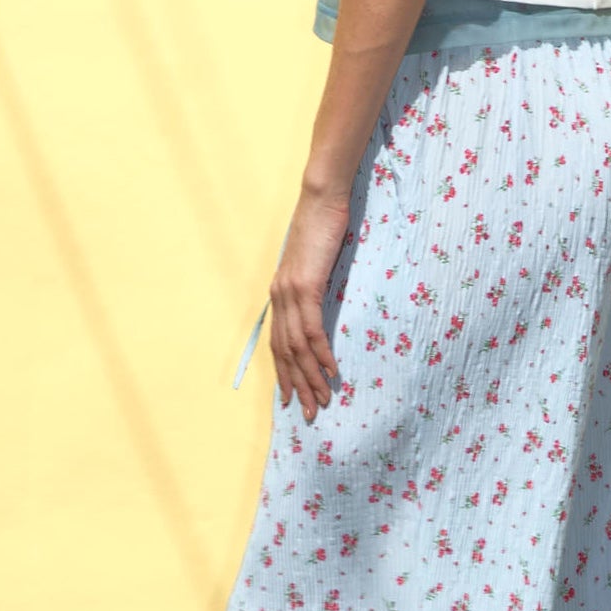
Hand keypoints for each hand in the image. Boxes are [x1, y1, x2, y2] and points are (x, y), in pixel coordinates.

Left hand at [269, 186, 349, 422]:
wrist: (322, 198)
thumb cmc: (323, 227)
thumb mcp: (316, 263)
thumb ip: (314, 286)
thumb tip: (322, 306)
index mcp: (280, 294)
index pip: (278, 344)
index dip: (285, 374)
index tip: (293, 398)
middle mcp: (279, 296)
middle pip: (285, 353)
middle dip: (298, 386)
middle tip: (310, 412)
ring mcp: (290, 293)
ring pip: (297, 347)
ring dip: (312, 377)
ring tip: (323, 399)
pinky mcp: (306, 287)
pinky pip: (312, 330)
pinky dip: (321, 354)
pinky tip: (331, 371)